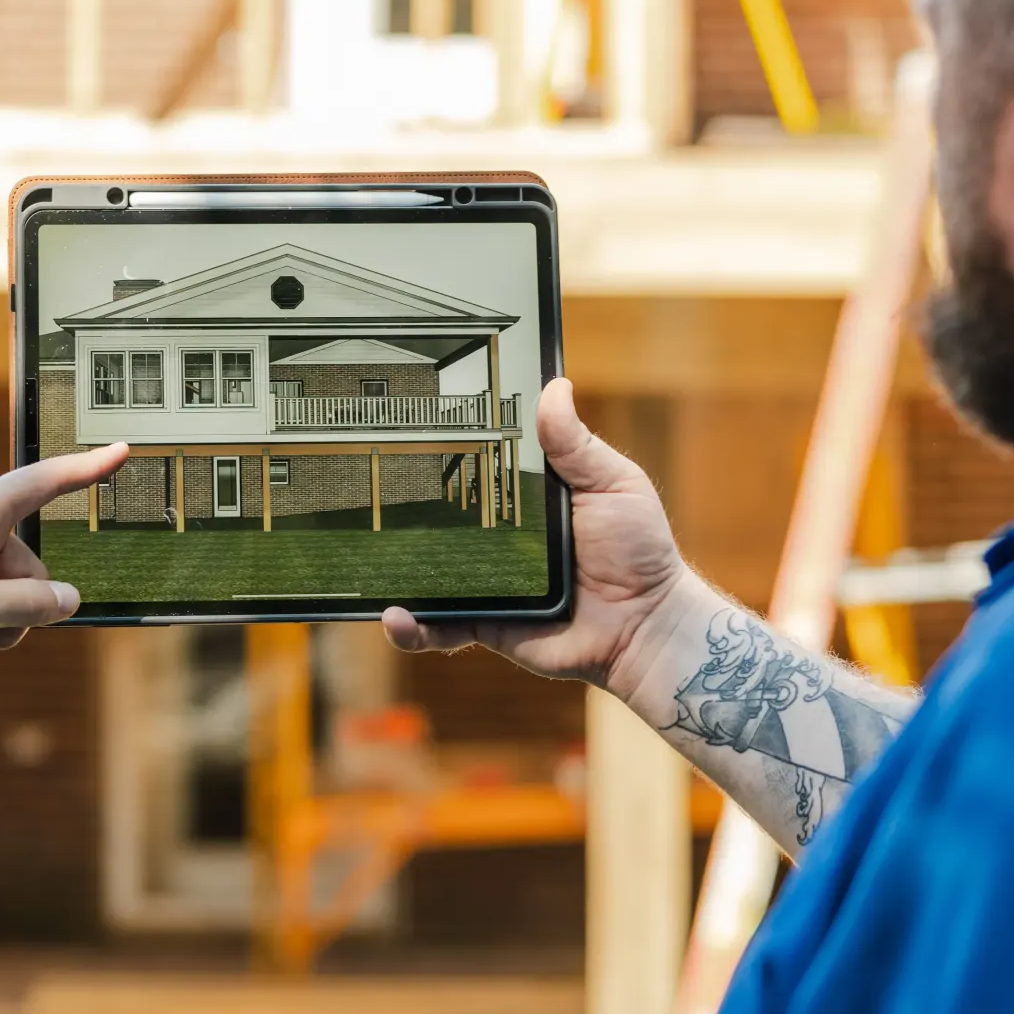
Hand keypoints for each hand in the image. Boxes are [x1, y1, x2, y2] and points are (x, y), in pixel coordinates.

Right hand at [383, 378, 691, 696]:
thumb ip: (578, 445)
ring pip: (424, 571)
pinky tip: (397, 617)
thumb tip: (555, 386)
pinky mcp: (483, 622)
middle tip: (365, 484)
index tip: (407, 421)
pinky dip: (413, 627)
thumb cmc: (640, 551)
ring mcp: (485, 580)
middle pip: (437, 515)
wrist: (648, 627)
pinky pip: (439, 626)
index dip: (443, 447)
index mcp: (523, 495)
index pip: (474, 464)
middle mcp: (496, 535)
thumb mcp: (613, 485)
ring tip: (365, 559)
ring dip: (390, 567)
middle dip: (400, 504)